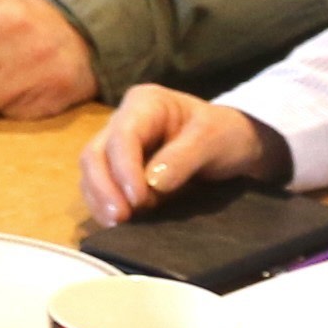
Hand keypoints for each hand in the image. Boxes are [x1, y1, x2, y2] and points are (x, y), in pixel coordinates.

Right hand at [78, 86, 293, 224]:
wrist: (235, 146)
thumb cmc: (225, 135)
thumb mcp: (212, 140)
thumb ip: (183, 158)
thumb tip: (152, 183)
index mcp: (145, 104)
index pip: (122, 135)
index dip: (124, 168)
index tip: (139, 199)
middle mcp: (122, 122)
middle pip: (96, 153)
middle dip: (103, 186)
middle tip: (120, 217)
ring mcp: (117, 147)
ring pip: (92, 172)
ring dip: (100, 199)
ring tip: (118, 223)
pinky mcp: (119, 170)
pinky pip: (99, 187)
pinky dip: (103, 205)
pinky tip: (115, 223)